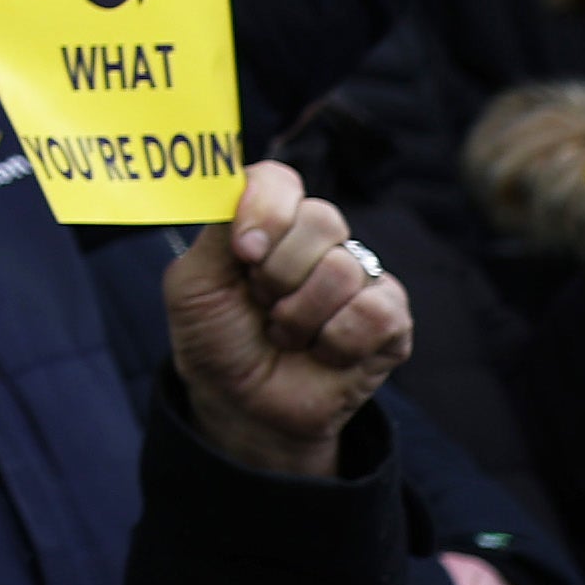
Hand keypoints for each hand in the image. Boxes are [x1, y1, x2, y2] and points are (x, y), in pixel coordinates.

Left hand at [161, 162, 410, 478]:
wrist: (242, 404)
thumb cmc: (216, 338)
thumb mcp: (193, 283)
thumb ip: (216, 229)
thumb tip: (241, 185)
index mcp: (270, 222)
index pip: (280, 180)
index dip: (265, 209)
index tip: (244, 252)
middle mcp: (318, 241)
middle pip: (320, 219)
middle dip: (277, 274)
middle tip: (261, 305)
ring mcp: (360, 277)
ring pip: (343, 269)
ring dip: (300, 316)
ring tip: (286, 334)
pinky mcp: (391, 319)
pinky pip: (375, 311)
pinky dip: (336, 341)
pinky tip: (322, 352)